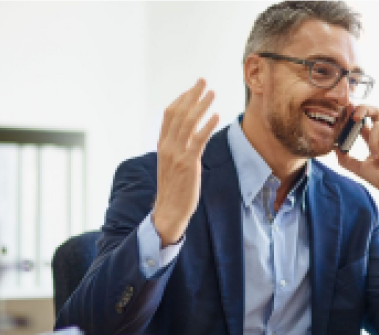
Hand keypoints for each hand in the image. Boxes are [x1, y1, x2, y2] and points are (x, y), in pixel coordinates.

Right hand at [152, 79, 218, 245]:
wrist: (169, 210)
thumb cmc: (173, 189)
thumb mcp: (170, 164)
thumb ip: (176, 148)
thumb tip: (187, 135)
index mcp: (162, 145)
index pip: (169, 115)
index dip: (181, 99)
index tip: (192, 89)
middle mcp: (167, 146)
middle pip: (179, 113)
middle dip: (192, 95)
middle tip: (203, 81)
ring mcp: (177, 154)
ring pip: (188, 123)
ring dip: (201, 105)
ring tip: (212, 93)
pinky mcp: (188, 163)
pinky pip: (198, 140)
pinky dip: (207, 125)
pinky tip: (216, 115)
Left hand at [335, 105, 378, 217]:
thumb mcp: (358, 167)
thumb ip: (345, 158)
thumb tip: (333, 148)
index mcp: (374, 138)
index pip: (364, 120)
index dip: (355, 114)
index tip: (345, 111)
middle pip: (375, 110)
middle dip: (364, 108)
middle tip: (354, 116)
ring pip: (378, 126)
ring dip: (374, 144)